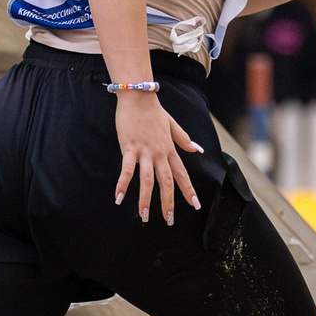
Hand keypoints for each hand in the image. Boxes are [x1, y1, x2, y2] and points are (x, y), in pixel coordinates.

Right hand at [114, 91, 203, 224]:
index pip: (182, 174)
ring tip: (144, 216)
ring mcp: (145, 151)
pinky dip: (123, 184)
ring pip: (148, 180)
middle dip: (168, 202)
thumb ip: (184, 139)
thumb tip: (197, 149)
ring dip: (145, 199)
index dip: (189, 190)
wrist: (139, 96)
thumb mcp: (172, 124)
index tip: (195, 205)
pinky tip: (119, 197)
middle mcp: (160, 153)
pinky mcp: (129, 148)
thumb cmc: (153, 111)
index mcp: (170, 149)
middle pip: (167, 182)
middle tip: (169, 220)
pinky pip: (127, 169)